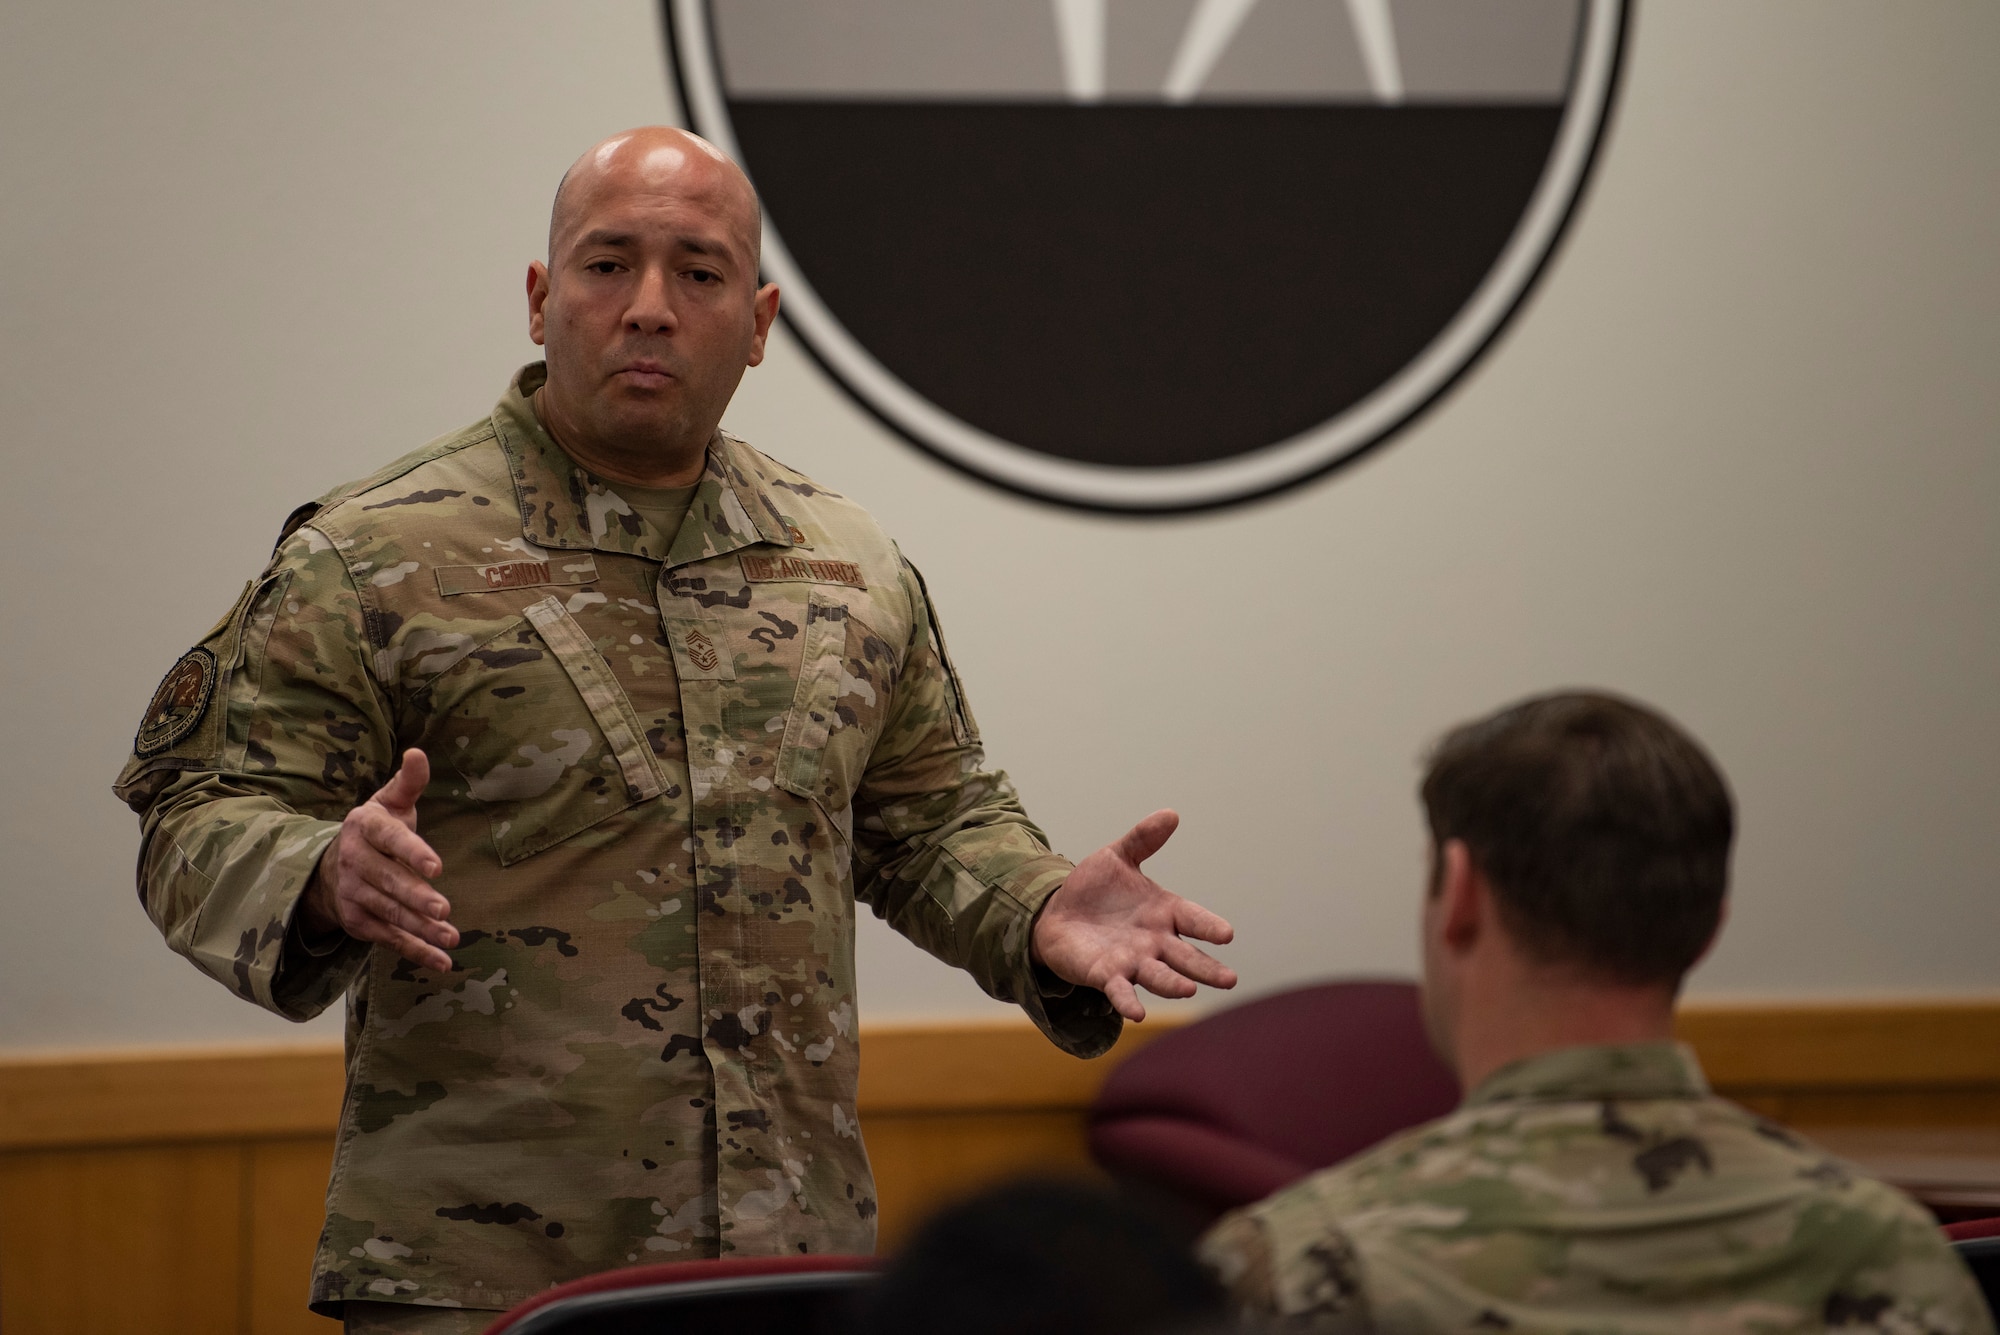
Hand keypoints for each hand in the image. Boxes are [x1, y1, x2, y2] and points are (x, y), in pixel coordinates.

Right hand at [300, 748, 455, 971]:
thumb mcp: (389, 802)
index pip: (389, 839)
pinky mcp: (359, 922)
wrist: (329, 868)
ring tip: (450, 937)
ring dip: (420, 929)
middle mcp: (354, 862)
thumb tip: (419, 752)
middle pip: (388, 882)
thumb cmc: (375, 829)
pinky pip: (389, 938)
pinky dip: (415, 951)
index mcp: (364, 827)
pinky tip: (442, 961)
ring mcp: (354, 895)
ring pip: (389, 913)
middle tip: (443, 909)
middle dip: (415, 897)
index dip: (412, 852)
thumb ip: (409, 782)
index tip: (436, 866)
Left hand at [1031, 810, 1235, 1021]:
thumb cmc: (1094, 888)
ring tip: (1189, 990)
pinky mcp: (1106, 975)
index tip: (1226, 934)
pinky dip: (1128, 1001)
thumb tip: (1171, 813)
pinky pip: (1120, 991)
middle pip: (1185, 956)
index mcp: (1163, 912)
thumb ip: (1143, 840)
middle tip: (1230, 979)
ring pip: (1158, 975)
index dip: (1208, 926)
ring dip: (1172, 984)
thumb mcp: (1117, 857)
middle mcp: (1154, 941)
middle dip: (1206, 968)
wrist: (1057, 913)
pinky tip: (1136, 1013)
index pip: (1192, 919)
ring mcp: (1132, 961)